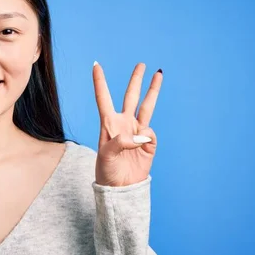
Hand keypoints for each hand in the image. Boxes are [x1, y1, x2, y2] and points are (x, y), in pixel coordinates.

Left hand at [93, 62, 162, 186]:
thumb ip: (120, 142)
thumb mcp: (106, 155)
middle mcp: (123, 124)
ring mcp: (137, 133)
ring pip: (147, 107)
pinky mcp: (148, 144)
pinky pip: (150, 134)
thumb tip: (141, 134)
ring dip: (152, 91)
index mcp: (108, 124)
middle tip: (141, 64)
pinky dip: (147, 138)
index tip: (96, 65)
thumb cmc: (106, 172)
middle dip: (136, 81)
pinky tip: (141, 146)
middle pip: (130, 97)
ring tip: (158, 74)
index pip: (103, 98)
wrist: (120, 189)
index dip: (100, 82)